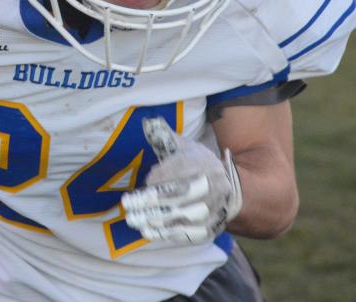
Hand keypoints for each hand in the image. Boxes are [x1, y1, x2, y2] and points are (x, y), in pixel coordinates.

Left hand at [121, 118, 242, 245]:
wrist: (226, 188)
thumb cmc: (195, 165)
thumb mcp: (182, 146)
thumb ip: (164, 136)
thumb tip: (148, 122)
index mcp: (204, 162)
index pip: (181, 170)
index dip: (159, 179)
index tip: (140, 186)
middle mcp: (213, 184)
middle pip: (183, 194)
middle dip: (153, 201)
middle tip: (128, 206)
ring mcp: (215, 207)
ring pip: (186, 216)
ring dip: (158, 220)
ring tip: (134, 221)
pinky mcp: (212, 227)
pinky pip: (190, 233)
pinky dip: (168, 234)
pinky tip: (148, 231)